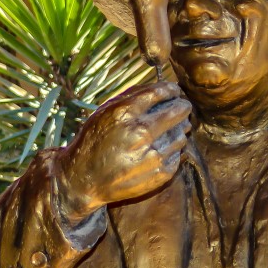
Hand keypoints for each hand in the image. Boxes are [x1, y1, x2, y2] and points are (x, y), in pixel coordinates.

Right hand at [55, 82, 192, 219]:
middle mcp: (141, 133)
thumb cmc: (94, 141)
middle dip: (182, 107)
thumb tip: (161, 87)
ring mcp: (153, 155)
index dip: (172, 89)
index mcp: (125, 113)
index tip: (175, 91)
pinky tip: (158, 151)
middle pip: (178, 111)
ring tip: (167, 131)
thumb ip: (131, 97)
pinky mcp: (160, 173)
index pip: (161, 92)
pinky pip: (178, 154)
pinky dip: (172, 150)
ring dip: (178, 129)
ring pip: (181, 134)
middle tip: (182, 107)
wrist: (84, 179)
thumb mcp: (104, 112)